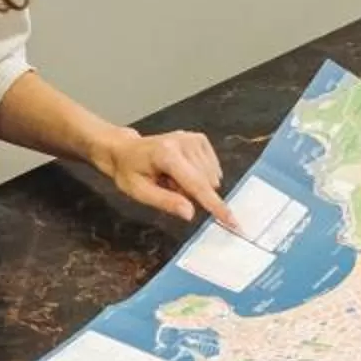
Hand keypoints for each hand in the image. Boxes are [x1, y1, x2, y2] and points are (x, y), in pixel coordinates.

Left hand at [95, 128, 236, 228]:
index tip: (233, 221)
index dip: (215, 206)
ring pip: (211, 178)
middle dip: (192, 194)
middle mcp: (185, 143)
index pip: (197, 185)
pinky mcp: (201, 139)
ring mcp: (195, 139)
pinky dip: (200, 176)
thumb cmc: (130, 172)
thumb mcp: (139, 192)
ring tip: (172, 178)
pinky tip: (182, 171)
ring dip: (195, 185)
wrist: (126, 150)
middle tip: (168, 187)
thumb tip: (191, 213)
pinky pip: (213, 170)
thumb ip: (166, 202)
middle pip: (206, 184)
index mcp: (167, 155)